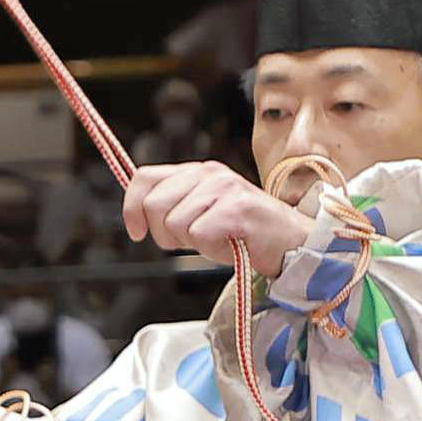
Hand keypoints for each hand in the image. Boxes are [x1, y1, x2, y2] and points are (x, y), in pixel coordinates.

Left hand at [124, 161, 316, 271]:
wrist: (290, 242)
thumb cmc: (243, 233)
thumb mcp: (200, 214)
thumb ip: (172, 208)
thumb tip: (136, 217)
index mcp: (197, 171)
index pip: (144, 177)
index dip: (131, 208)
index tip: (138, 232)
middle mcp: (209, 173)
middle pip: (153, 205)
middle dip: (164, 233)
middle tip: (193, 240)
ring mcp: (225, 188)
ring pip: (174, 223)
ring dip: (192, 243)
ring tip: (218, 239)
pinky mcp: (237, 208)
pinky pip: (199, 235)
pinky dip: (211, 248)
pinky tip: (230, 243)